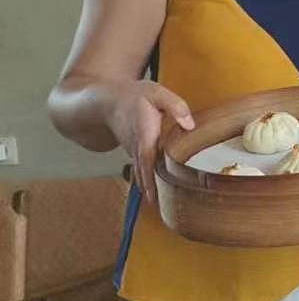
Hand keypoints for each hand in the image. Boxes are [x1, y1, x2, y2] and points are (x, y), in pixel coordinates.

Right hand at [105, 80, 193, 204]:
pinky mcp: (136, 152)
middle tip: (159, 206)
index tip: (153, 193)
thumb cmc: (134, 96)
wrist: (107, 101)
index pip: (147, 159)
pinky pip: (142, 169)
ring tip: (159, 205)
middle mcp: (137, 146)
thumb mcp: (157, 94)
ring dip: (149, 188)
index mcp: (144, 133)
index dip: (150, 176)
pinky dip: (147, 181)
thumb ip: (175, 106)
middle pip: (144, 172)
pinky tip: (155, 193)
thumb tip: (190, 124)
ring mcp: (134, 151)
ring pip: (142, 173)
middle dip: (151, 189)